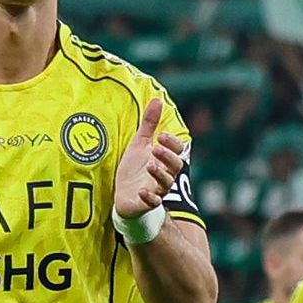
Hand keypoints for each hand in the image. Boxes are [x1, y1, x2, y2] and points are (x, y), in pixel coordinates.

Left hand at [109, 97, 185, 225]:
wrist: (124, 196)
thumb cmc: (135, 169)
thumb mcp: (139, 144)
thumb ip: (149, 124)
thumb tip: (158, 99)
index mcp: (164, 159)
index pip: (178, 150)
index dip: (172, 143)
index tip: (161, 135)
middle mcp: (165, 174)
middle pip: (176, 166)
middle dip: (168, 157)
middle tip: (156, 148)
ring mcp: (157, 189)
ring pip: (166, 183)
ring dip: (159, 174)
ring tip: (150, 165)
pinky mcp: (146, 203)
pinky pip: (152, 202)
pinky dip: (148, 197)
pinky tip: (141, 191)